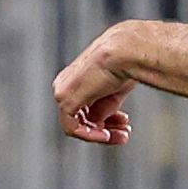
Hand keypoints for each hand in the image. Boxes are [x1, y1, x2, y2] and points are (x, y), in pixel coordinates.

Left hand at [53, 25, 135, 144]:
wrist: (123, 53)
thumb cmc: (124, 64)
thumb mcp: (113, 91)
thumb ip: (103, 107)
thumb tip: (100, 121)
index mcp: (76, 80)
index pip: (86, 109)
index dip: (107, 120)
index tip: (125, 123)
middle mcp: (65, 85)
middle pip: (81, 118)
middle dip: (105, 128)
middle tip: (124, 134)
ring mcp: (62, 92)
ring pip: (76, 126)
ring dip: (100, 135)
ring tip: (120, 135)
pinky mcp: (65, 99)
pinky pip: (72, 128)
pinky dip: (90, 135)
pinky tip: (106, 135)